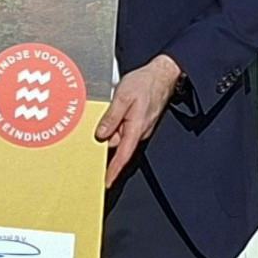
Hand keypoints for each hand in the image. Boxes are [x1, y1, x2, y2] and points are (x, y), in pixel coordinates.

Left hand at [93, 54, 182, 187]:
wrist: (162, 75)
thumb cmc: (145, 83)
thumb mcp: (123, 97)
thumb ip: (111, 117)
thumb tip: (101, 134)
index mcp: (136, 129)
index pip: (122, 156)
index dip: (113, 171)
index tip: (106, 182)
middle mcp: (138, 132)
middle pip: (116, 145)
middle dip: (105, 140)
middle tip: (95, 130)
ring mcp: (139, 128)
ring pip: (118, 135)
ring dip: (110, 128)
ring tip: (111, 109)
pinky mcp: (137, 122)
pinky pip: (122, 128)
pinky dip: (115, 123)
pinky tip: (114, 110)